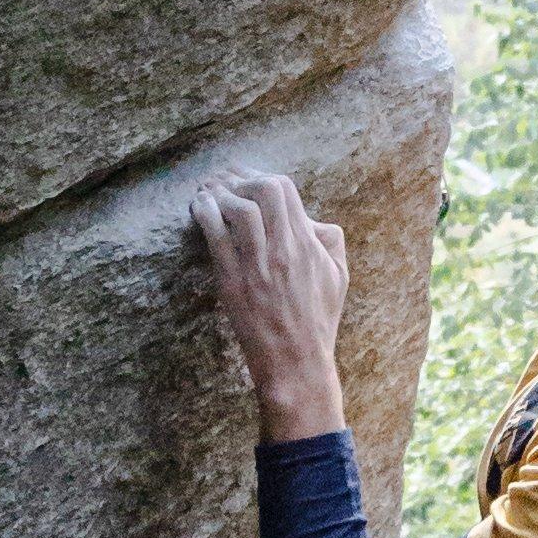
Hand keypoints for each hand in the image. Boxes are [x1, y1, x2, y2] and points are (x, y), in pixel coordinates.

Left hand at [190, 167, 349, 443]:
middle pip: (263, 189)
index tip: (244, 179)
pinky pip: (216, 237)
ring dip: (219, 192)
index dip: (260, 176)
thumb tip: (312, 218)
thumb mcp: (339, 276)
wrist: (296, 361)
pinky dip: (205, 214)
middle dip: (239, 178)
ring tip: (206, 190)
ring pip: (238, 209)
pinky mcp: (233, 282)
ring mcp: (258, 265)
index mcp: (309, 244)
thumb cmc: (318, 321)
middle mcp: (284, 249)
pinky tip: (198, 207)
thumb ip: (330, 241)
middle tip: (223, 181)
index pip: (284, 189)